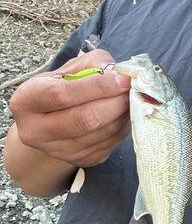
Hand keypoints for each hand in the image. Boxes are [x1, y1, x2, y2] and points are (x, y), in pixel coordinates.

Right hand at [9, 49, 130, 167]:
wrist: (52, 124)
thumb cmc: (62, 89)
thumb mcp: (70, 69)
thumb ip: (93, 63)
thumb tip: (117, 73)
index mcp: (27, 101)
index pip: (62, 93)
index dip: (97, 86)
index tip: (122, 79)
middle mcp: (36, 130)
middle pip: (85, 119)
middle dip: (115, 102)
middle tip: (132, 89)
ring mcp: (58, 151)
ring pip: (102, 133)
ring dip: (123, 114)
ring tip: (130, 98)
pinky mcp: (81, 160)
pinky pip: (110, 143)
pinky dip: (123, 126)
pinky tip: (124, 114)